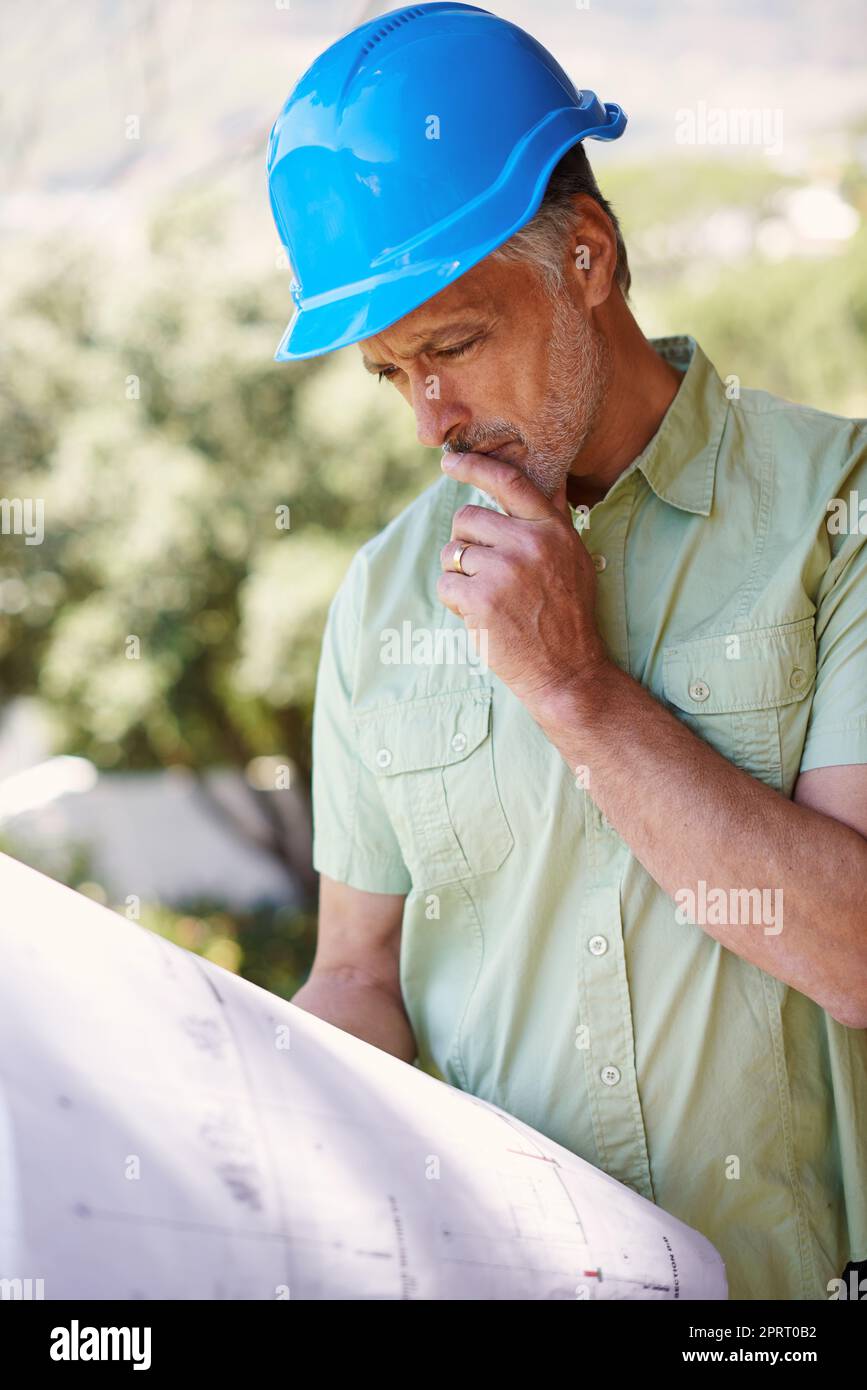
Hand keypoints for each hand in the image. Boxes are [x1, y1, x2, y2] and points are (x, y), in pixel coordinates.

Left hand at [436, 451, 609, 711]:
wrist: (568, 672)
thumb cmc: (568, 617)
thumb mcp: (574, 559)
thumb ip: (552, 521)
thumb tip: (548, 477)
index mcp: (552, 530)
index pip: (507, 481)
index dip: (473, 466)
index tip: (449, 461)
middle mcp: (529, 543)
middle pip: (466, 519)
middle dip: (465, 545)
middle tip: (483, 573)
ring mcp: (504, 570)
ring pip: (452, 553)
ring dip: (459, 576)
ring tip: (487, 599)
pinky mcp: (481, 599)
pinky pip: (446, 584)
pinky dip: (454, 601)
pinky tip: (480, 616)